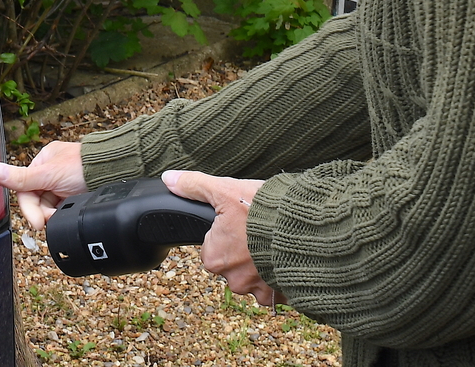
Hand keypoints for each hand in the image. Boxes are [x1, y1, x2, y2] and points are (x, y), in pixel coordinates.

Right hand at [0, 140, 86, 229]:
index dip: (29, 208)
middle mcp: (52, 172)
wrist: (115, 172)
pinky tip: (67, 215)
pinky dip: (63, 215)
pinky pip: (62, 209)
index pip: (25, 189)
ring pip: (49, 207)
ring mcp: (65, 184)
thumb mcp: (48, 174)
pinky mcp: (75, 195)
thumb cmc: (84, 166)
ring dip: (53, 215)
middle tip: (49, 221)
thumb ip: (20, 177)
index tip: (37, 222)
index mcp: (43, 162)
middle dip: (43, 213)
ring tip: (61, 217)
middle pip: (37, 200)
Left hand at [162, 169, 282, 307]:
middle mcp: (235, 280)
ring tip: (275, 243)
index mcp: (216, 258)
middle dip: (246, 252)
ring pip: (256, 278)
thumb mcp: (225, 191)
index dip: (226, 233)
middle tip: (259, 232)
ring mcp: (260, 290)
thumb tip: (169, 179)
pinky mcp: (283, 295)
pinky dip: (282, 276)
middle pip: (234, 266)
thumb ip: (195, 186)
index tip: (240, 224)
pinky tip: (288, 258)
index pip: (212, 249)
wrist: (305, 227)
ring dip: (265, 265)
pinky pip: (278, 290)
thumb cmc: (264, 210)